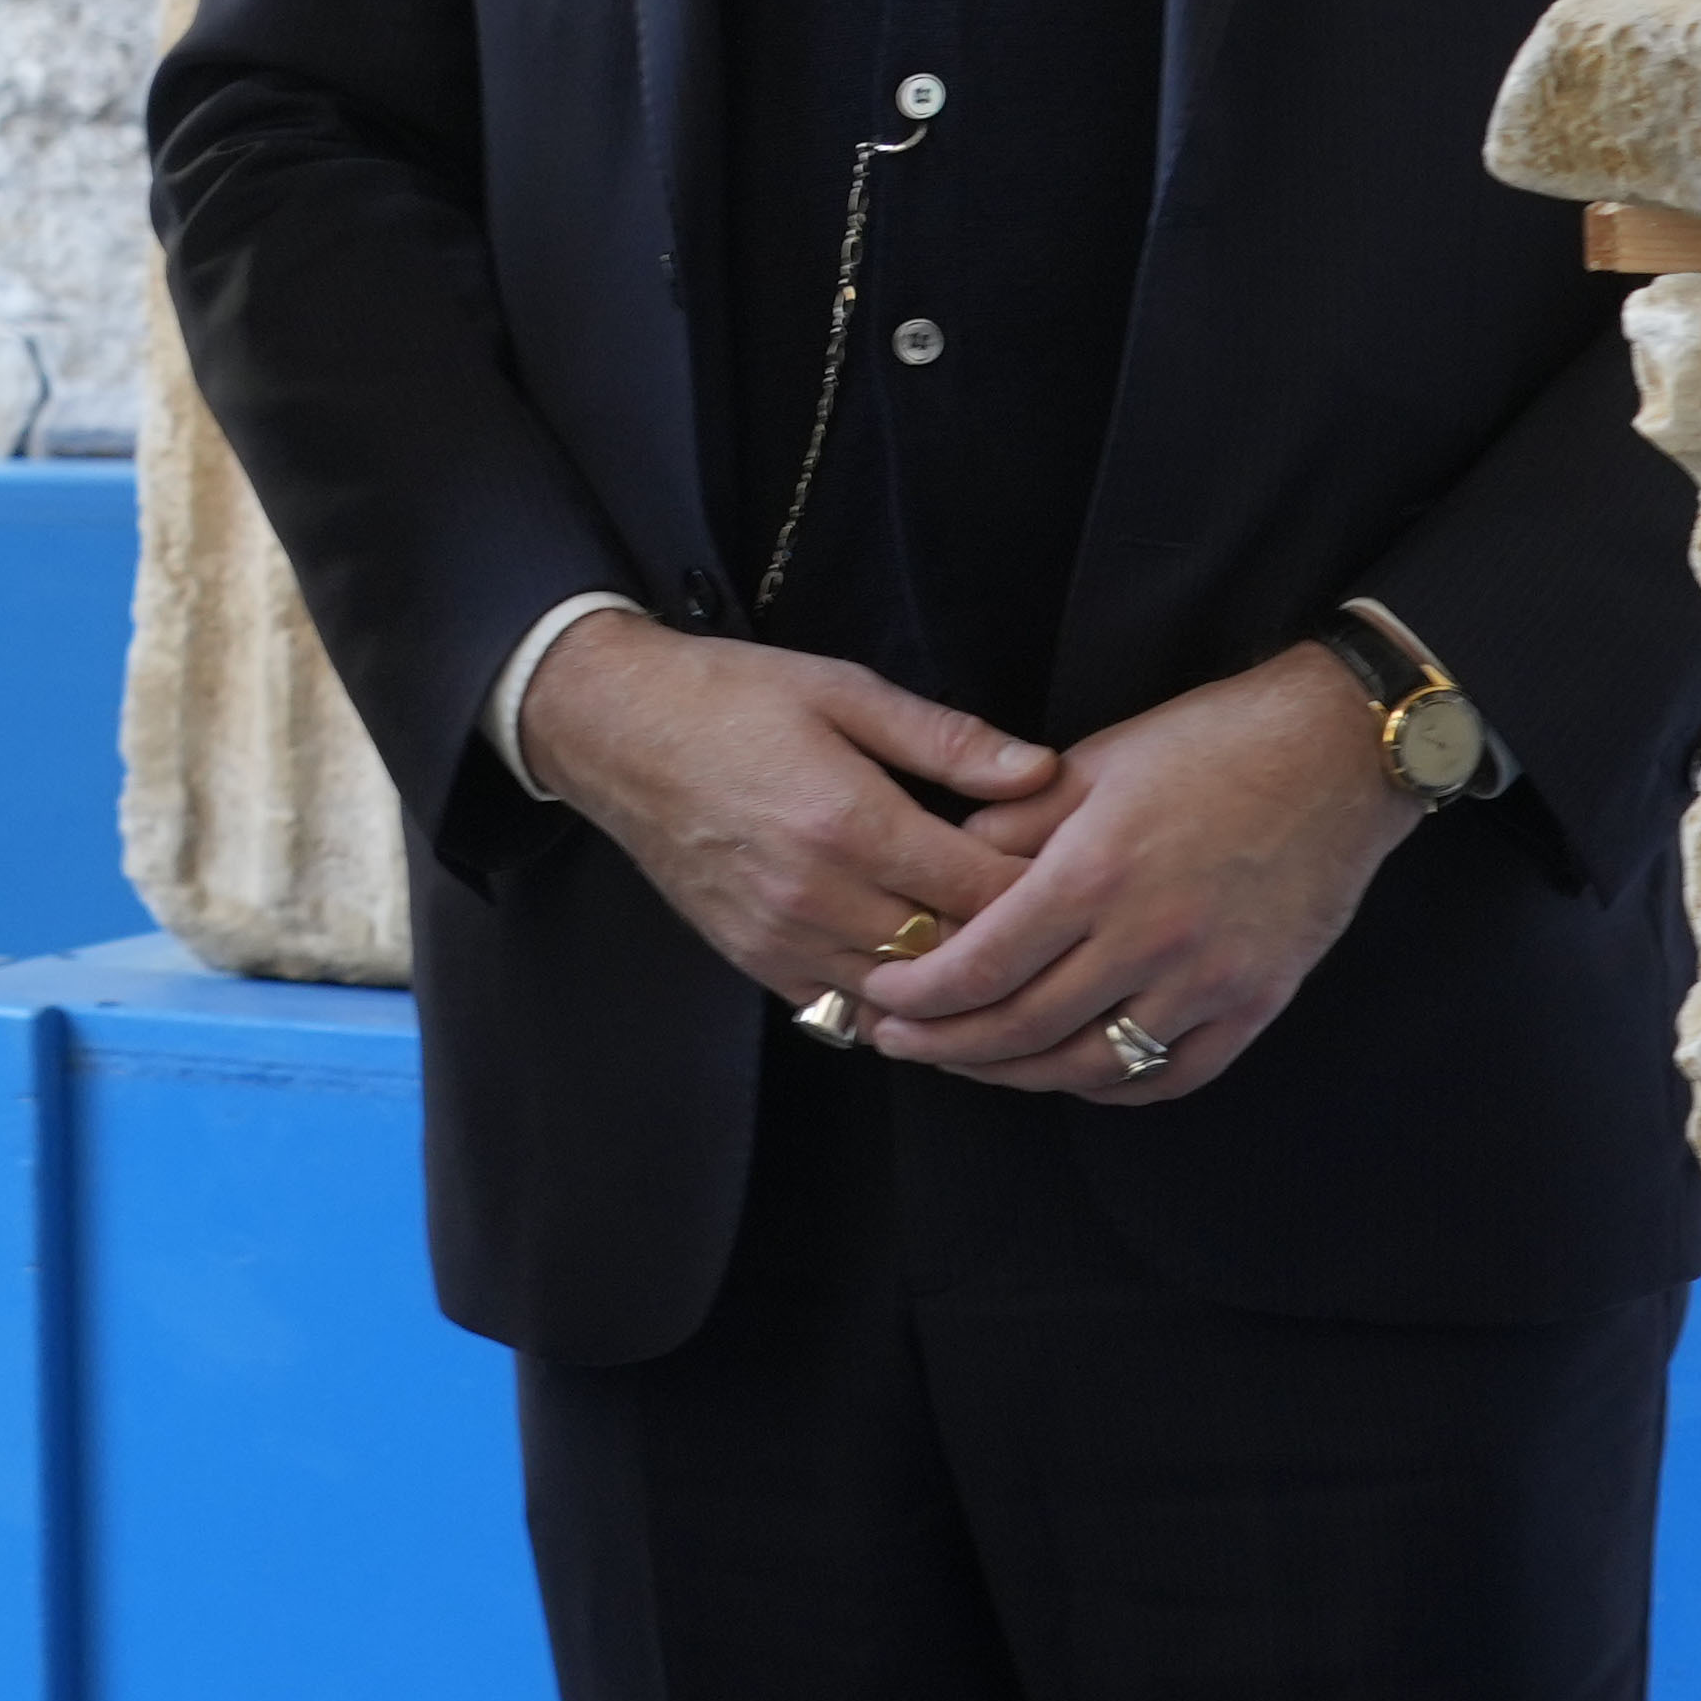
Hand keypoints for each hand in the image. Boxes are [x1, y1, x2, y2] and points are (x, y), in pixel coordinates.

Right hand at [524, 615, 1066, 1014]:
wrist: (613, 731)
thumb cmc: (730, 697)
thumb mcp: (844, 688)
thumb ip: (947, 738)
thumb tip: (1042, 771)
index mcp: (848, 820)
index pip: (980, 889)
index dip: (1046, 892)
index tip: (1087, 881)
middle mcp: (816, 894)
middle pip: (952, 954)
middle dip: (1014, 949)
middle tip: (1068, 934)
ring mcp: (780, 938)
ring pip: (904, 997)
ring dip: (959, 989)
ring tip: (1014, 971)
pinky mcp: (754, 960)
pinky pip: (845, 1012)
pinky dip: (898, 1008)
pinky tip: (934, 991)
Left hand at [861, 643, 1421, 1101]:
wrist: (1336, 754)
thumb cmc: (1206, 744)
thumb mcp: (1090, 763)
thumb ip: (1010, 823)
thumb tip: (940, 866)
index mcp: (1096, 873)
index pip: (983, 964)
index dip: (921, 995)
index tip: (880, 999)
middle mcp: (1151, 939)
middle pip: (1026, 1027)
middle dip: (949, 1046)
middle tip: (899, 1044)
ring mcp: (1210, 980)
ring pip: (1092, 1065)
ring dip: (1019, 1076)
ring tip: (971, 1064)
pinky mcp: (1257, 1003)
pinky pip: (1173, 1076)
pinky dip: (1112, 1085)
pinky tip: (1071, 1073)